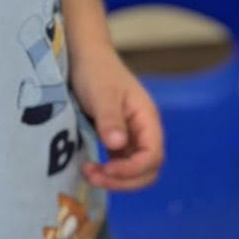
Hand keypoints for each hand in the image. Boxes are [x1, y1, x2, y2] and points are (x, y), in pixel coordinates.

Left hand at [72, 47, 163, 189]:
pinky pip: (120, 165)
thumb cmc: (96, 71)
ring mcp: (132, 137)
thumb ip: (110, 119)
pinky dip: (108, 173)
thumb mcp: (102, 94)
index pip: (153, 156)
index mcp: (147, 119)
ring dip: (116, 180)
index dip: (133, 169)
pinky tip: (90, 168)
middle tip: (95, 176)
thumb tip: (118, 144)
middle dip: (124, 180)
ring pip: (135, 171)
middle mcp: (144, 132)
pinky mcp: (117, 140)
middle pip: (148, 170)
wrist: (85, 58)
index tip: (107, 169)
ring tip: (89, 173)